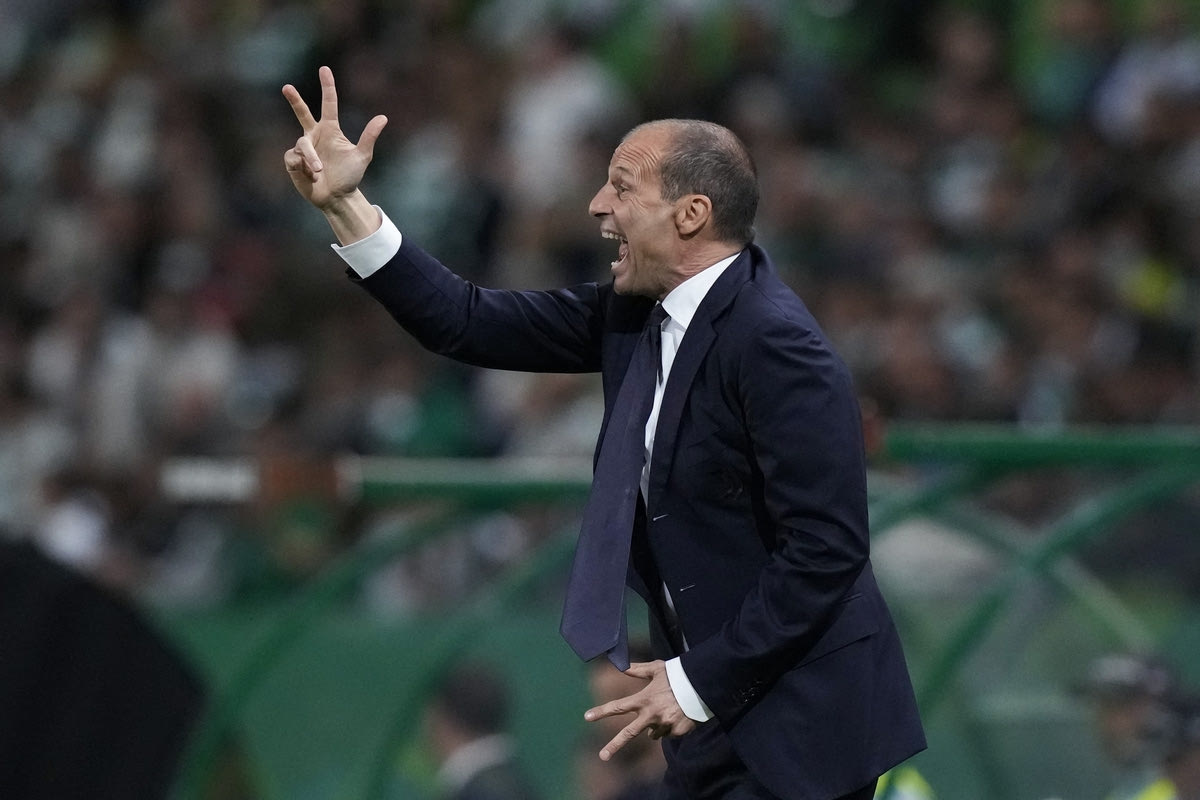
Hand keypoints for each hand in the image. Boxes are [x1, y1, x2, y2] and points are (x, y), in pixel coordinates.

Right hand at [281, 66, 387, 210]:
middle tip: (287, 87)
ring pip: (302, 145)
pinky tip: (311, 176)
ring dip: (311, 159)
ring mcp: (303, 148)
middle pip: (303, 113)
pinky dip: (304, 167)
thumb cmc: (350, 176)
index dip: (327, 87)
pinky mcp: (293, 161)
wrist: (337, 197)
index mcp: (331, 130)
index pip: (329, 104)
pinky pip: (294, 158)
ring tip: (319, 171)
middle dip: (295, 100)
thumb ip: (369, 136)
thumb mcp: (362, 156)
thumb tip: (383, 117)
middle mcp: (315, 135)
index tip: (325, 69)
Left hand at [583, 660, 696, 760]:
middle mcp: (651, 714)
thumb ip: (637, 670)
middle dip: (614, 745)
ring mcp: (664, 725)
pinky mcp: (677, 731)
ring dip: (655, 726)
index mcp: (644, 699)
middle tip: (603, 756)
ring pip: (653, 733)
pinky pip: (669, 733)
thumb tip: (620, 664)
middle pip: (629, 733)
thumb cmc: (678, 674)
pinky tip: (678, 715)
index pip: (618, 706)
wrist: (703, 684)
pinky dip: (670, 727)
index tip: (587, 717)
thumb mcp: (657, 669)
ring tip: (666, 712)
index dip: (602, 711)